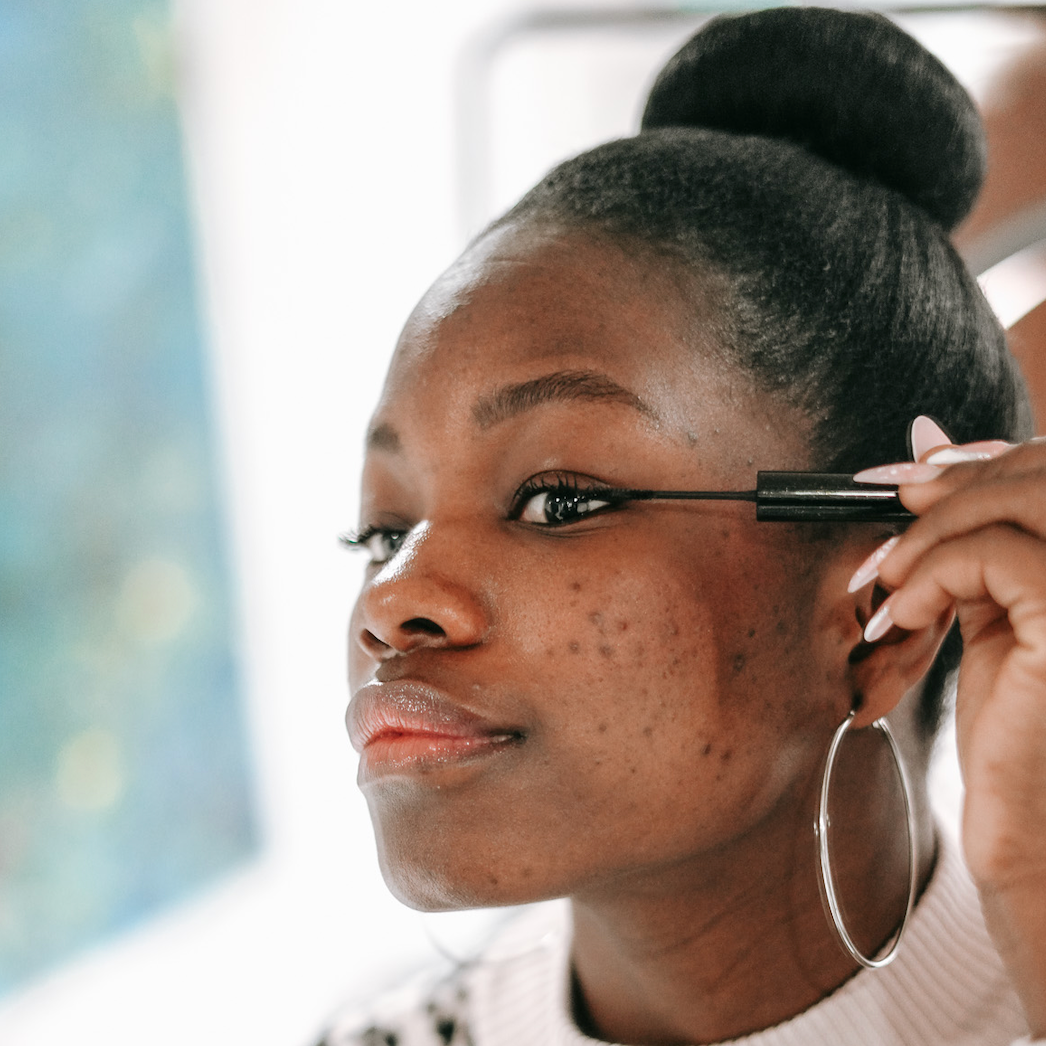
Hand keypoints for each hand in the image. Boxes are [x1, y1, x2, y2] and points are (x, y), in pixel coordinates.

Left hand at [852, 422, 1045, 1035]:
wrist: (1026, 820)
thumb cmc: (1008, 717)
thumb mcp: (982, 599)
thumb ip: (968, 527)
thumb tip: (926, 439)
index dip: (975, 459)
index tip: (906, 475)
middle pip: (1038, 473)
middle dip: (947, 487)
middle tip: (889, 519)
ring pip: (1020, 502)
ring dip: (932, 531)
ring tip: (891, 579)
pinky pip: (996, 558)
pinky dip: (933, 573)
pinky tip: (905, 615)